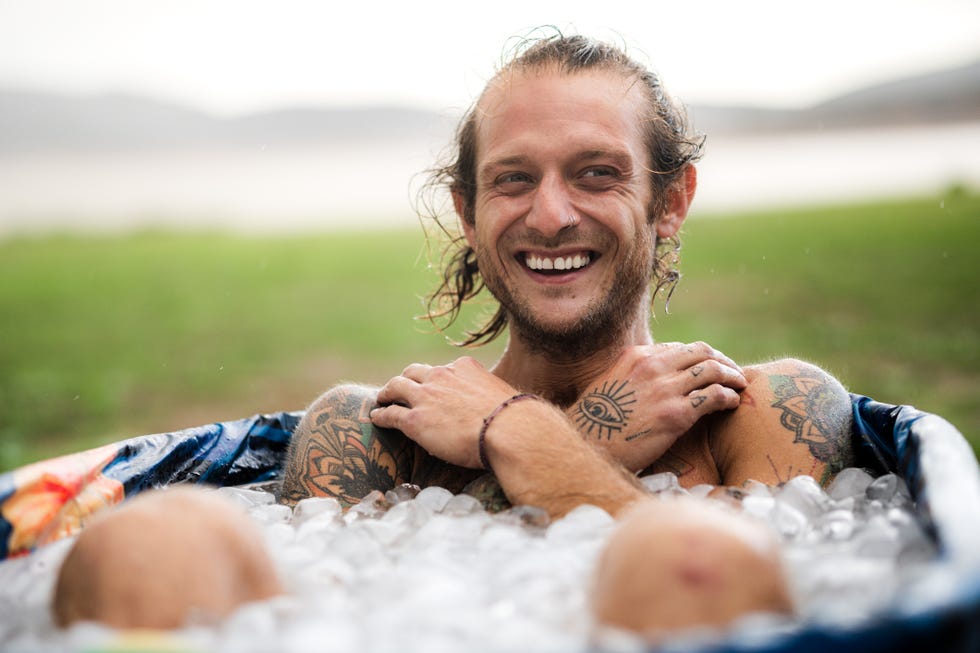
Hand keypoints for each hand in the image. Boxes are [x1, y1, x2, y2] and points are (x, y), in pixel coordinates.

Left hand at [369, 356, 518, 467]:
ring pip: (396, 386)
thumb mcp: (505, 396)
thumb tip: (506, 410)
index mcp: (464, 367)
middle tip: (401, 388)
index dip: (436, 379)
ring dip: (388, 392)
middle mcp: (442, 376)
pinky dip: (381, 414)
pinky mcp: (414, 420)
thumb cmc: (515, 420)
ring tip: (383, 399)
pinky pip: (390, 414)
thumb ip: (495, 398)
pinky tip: (376, 418)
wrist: (508, 431)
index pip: (444, 370)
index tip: (434, 387)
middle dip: (407, 378)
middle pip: (414, 371)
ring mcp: (425, 396)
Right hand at [569, 342, 746, 470]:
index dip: (698, 358)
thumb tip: (647, 384)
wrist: (586, 444)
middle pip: (702, 351)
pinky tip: (732, 404)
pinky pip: (714, 396)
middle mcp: (652, 365)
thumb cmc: (595, 422)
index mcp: (636, 356)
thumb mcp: (609, 385)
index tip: (709, 369)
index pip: (679, 349)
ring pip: (713, 369)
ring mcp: (665, 388)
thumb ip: (631, 378)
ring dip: (732, 375)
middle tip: (733, 373)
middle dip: (722, 360)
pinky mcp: (675, 414)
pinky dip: (729, 396)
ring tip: (740, 385)